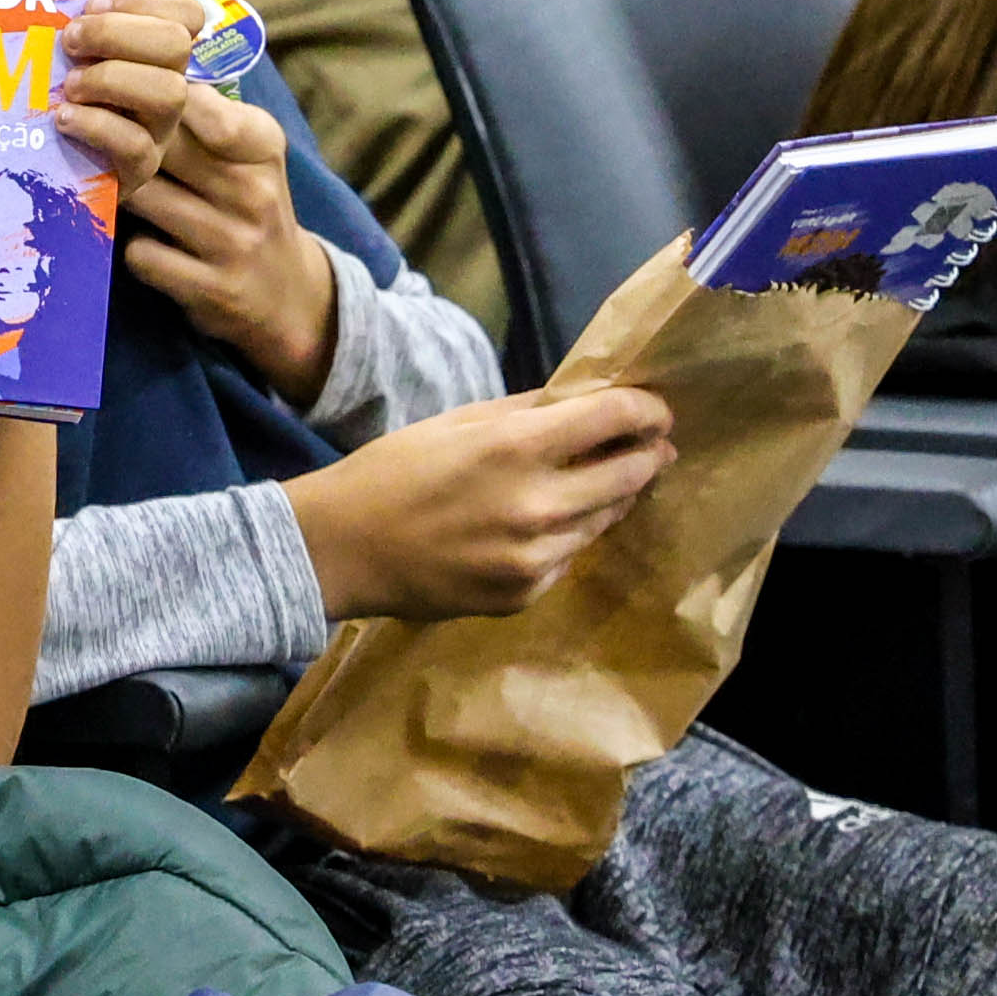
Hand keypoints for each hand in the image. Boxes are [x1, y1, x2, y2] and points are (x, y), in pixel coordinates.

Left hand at [51, 0, 199, 200]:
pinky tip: (64, 118)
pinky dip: (96, 124)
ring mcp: (159, 131)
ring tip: (70, 85)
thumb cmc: (57, 98)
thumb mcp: (69, 56)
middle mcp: (167, 87)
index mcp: (155, 54)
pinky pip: (136, 144)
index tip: (92, 4)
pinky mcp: (139, 170)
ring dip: (111, 79)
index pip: (185, 14)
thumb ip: (75, 26)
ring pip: (169, 93)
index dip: (143, 1)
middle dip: (117, 33)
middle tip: (70, 41)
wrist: (48, 168)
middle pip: (176, 45)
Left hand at [121, 86, 337, 408]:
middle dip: (113, 135)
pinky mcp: (210, 289)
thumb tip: (129, 65)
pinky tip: (139, 241)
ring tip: (109, 184)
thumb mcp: (250, 153)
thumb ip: (205, 114)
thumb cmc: (250, 206)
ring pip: (142, 196)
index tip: (112, 90)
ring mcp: (233, 242)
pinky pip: (141, 254)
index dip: (142, 93)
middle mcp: (252, 191)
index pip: (191, 101)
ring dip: (116, 190)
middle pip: (158, 146)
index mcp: (262, 145)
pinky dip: (132, 247)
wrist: (287, 294)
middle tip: (79, 125)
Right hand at [282, 387, 676, 622]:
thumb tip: (586, 400)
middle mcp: (538, 506)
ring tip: (606, 479)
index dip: (647, 410)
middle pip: (630, 474)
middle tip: (653, 445)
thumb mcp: (458, 423)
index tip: (654, 409)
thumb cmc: (393, 472)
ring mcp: (535, 558)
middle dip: (649, 454)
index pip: (617, 420)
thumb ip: (528, 412)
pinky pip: (569, 557)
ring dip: (613, 496)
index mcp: (517, 448)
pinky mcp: (525, 595)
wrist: (342, 550)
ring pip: (606, 520)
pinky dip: (569, 536)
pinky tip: (546, 524)